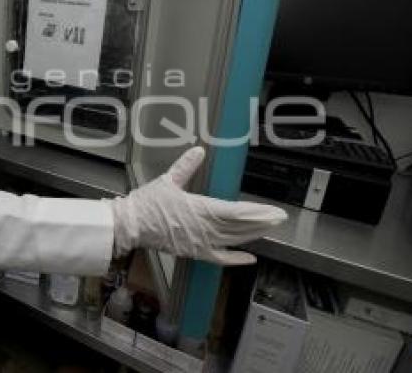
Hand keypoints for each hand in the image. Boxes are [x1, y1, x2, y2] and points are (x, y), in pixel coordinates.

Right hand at [110, 146, 286, 264]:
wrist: (131, 225)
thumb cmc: (148, 202)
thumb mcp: (168, 180)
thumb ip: (186, 166)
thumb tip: (199, 151)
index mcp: (200, 208)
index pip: (236, 212)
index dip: (257, 212)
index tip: (273, 211)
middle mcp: (205, 228)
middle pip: (240, 227)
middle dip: (261, 223)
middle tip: (280, 219)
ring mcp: (201, 242)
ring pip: (233, 240)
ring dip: (253, 235)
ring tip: (269, 230)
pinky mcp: (194, 252)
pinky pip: (219, 258)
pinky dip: (235, 259)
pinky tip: (250, 258)